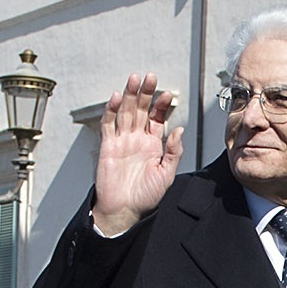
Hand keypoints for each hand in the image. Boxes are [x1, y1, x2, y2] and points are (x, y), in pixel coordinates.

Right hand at [89, 73, 183, 234]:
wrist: (123, 211)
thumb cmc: (145, 197)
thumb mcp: (166, 174)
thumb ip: (173, 152)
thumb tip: (178, 129)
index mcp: (152, 144)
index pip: (157, 118)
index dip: (161, 106)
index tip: (167, 95)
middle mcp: (137, 139)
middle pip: (140, 110)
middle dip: (145, 93)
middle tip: (149, 77)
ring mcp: (122, 141)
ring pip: (125, 112)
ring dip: (128, 95)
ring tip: (134, 80)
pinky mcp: (107, 146)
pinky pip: (109, 125)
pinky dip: (110, 111)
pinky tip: (115, 97)